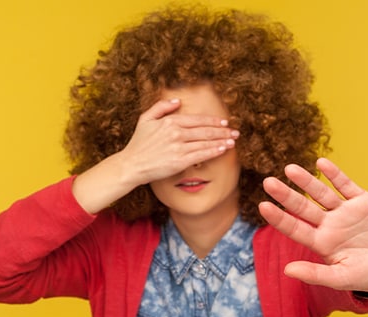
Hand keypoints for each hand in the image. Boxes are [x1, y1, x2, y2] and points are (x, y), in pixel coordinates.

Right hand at [118, 98, 238, 185]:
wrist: (132, 164)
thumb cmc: (138, 143)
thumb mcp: (145, 119)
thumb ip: (161, 107)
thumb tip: (178, 101)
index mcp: (170, 121)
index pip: (197, 119)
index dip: (213, 120)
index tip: (224, 122)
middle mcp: (176, 132)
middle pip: (205, 130)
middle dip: (223, 131)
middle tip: (235, 132)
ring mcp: (179, 147)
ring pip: (206, 142)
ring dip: (222, 141)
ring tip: (232, 141)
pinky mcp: (180, 161)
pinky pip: (202, 154)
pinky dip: (214, 151)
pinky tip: (222, 149)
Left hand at [258, 158, 367, 291]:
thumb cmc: (367, 275)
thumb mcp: (343, 278)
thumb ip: (316, 275)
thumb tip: (287, 271)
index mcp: (320, 242)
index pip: (294, 228)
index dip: (279, 218)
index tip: (263, 206)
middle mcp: (328, 224)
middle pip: (303, 207)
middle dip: (286, 195)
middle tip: (268, 182)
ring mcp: (344, 211)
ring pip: (321, 193)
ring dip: (307, 181)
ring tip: (290, 169)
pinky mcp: (362, 201)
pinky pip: (346, 185)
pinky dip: (335, 174)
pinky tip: (322, 163)